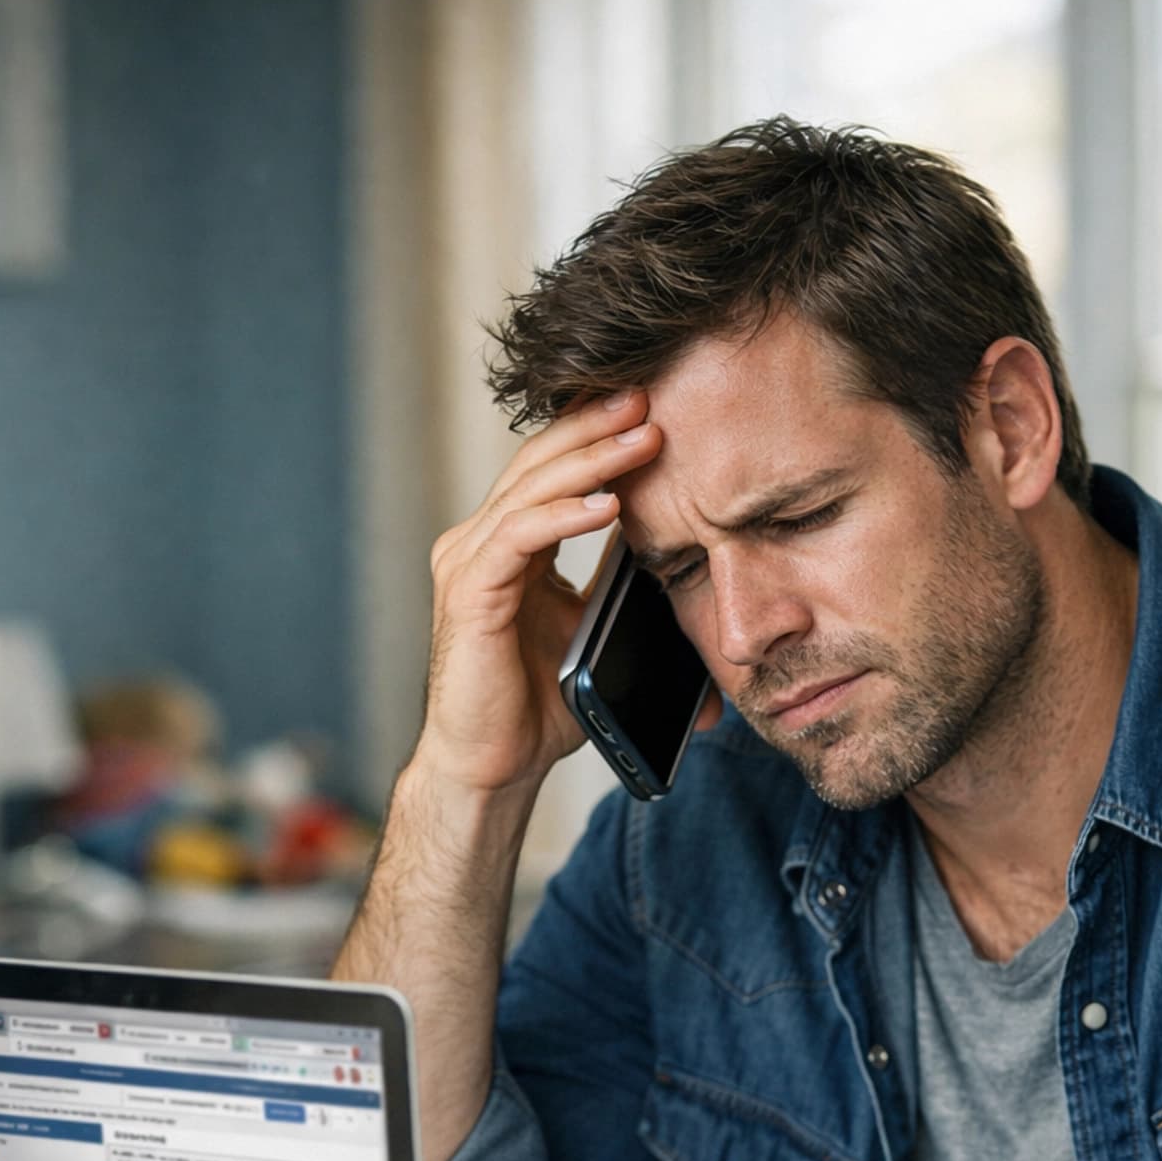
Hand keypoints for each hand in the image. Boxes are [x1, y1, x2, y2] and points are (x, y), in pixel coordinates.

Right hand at [420, 390, 663, 796]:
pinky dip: (565, 516)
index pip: (552, 469)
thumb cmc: (539, 708)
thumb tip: (693, 571)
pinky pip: (519, 537)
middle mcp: (481, 543)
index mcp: (509, 546)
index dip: (598, 435)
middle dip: (597, 424)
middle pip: (540, 460)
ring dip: (592, 459)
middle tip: (652, 394)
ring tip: (644, 435)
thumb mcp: (594, 629)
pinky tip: (609, 504)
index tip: (654, 408)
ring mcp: (469, 563)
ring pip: (531, 488)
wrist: (494, 767)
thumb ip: (621, 587)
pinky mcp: (469, 594)